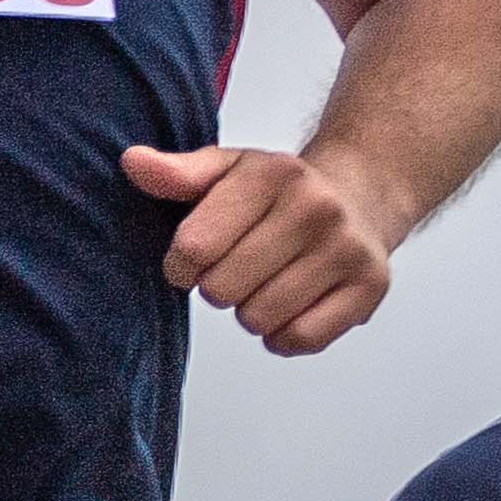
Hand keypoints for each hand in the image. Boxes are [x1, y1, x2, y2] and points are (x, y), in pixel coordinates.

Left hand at [121, 143, 400, 355]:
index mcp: (275, 175)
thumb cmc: (277, 193)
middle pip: (222, 290)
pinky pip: (299, 339)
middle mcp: (318, 208)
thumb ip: (177, 174)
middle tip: (238, 268)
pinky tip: (291, 305)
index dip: (182, 263)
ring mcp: (348, 249)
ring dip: (250, 311)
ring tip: (267, 282)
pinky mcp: (369, 288)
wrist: (360, 196)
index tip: (195, 256)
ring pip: (258, 319)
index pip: (194, 248)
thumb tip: (132, 162)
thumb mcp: (227, 171)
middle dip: (218, 287)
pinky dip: (283, 335)